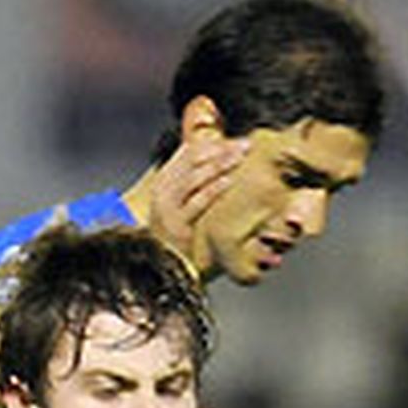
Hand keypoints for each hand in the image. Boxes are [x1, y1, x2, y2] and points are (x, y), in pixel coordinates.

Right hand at [147, 134, 248, 271]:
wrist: (163, 264)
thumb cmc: (178, 232)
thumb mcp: (183, 202)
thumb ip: (196, 180)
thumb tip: (223, 156)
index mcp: (165, 179)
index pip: (190, 152)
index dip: (215, 144)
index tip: (237, 142)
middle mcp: (163, 190)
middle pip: (194, 161)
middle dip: (221, 151)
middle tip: (245, 146)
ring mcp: (167, 208)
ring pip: (194, 178)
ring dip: (220, 165)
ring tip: (239, 158)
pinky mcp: (176, 225)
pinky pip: (197, 202)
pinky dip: (213, 189)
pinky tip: (229, 181)